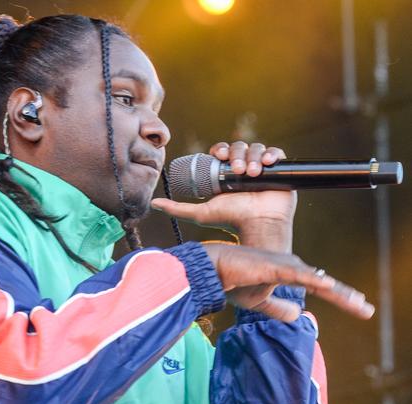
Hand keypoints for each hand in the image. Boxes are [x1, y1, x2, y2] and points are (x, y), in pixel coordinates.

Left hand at [154, 141, 294, 251]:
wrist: (257, 225)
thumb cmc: (231, 220)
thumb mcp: (200, 213)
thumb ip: (177, 208)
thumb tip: (154, 204)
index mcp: (226, 173)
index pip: (223, 151)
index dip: (221, 149)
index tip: (219, 156)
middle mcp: (244, 168)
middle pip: (239, 147)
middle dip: (236, 154)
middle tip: (235, 171)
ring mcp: (263, 168)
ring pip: (256, 148)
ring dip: (252, 156)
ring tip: (250, 172)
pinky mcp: (280, 170)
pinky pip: (276, 153)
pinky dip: (272, 154)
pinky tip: (267, 163)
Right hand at [203, 243, 374, 321]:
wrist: (213, 270)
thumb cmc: (232, 281)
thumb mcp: (259, 302)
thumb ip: (278, 308)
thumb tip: (299, 314)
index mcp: (289, 272)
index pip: (320, 287)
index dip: (340, 297)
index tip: (360, 306)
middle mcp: (292, 266)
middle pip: (325, 284)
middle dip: (346, 297)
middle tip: (367, 310)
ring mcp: (284, 265)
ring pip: (317, 280)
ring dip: (338, 293)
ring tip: (358, 303)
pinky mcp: (274, 266)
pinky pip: (298, 274)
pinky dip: (314, 279)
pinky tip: (328, 284)